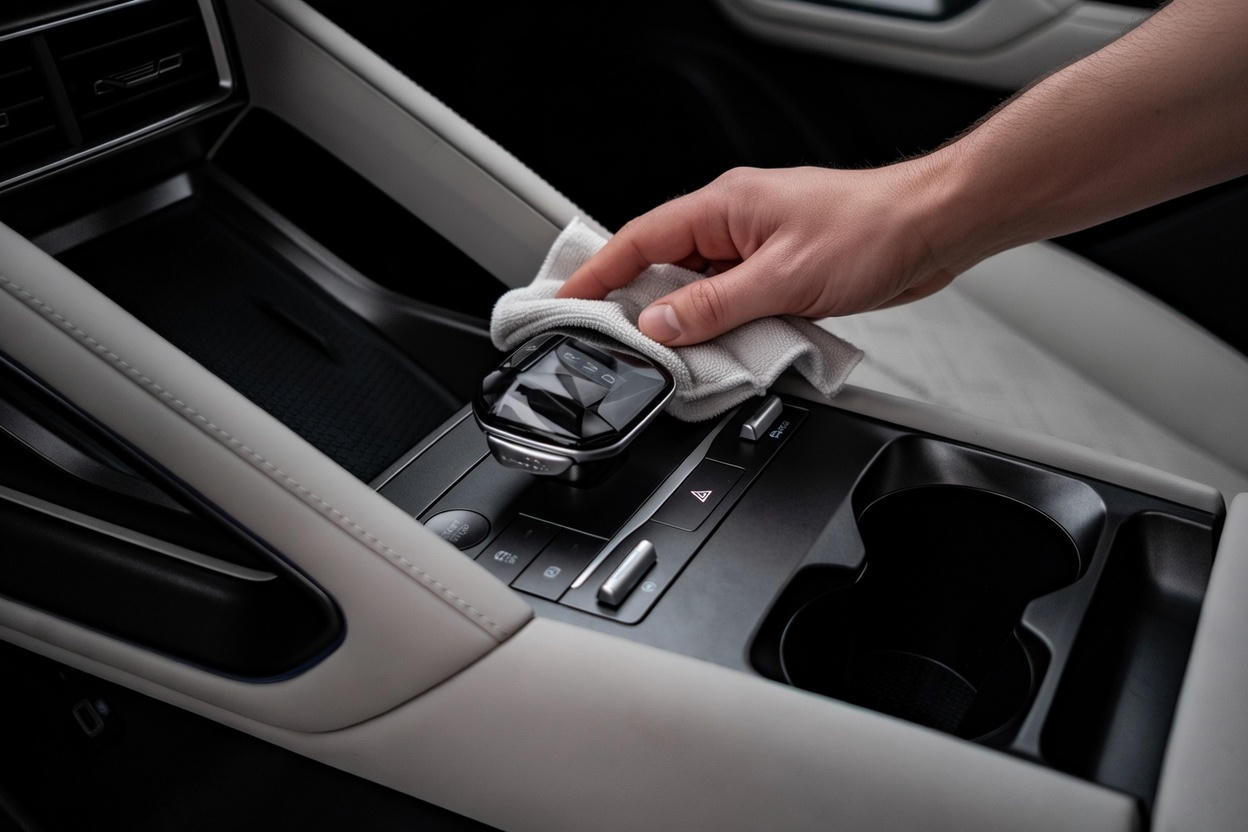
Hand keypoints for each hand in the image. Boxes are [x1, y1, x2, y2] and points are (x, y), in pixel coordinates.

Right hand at [556, 162, 965, 345]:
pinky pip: (732, 303)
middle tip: (611, 344)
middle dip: (638, 306)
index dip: (598, 273)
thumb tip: (661, 324)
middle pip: (664, 268)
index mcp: (724, 206)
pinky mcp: (780, 273)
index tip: (568, 303)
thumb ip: (715, 306)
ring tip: (668, 360)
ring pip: (699, 291)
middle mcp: (735, 223)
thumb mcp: (783, 278)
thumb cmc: (872, 230)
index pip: (640, 239)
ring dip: (686, 324)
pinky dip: (721, 329)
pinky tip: (720, 354)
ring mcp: (757, 249)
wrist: (934, 227)